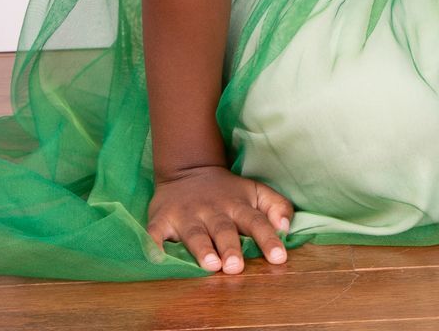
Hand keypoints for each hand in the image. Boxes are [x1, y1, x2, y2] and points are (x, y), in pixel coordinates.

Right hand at [147, 165, 295, 273]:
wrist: (188, 170)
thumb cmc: (228, 192)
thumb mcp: (256, 192)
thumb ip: (277, 206)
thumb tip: (286, 227)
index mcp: (237, 206)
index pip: (256, 222)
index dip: (268, 239)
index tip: (278, 257)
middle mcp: (212, 211)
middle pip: (223, 230)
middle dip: (230, 248)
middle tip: (235, 267)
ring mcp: (186, 215)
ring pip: (195, 234)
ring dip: (202, 250)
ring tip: (210, 265)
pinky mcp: (161, 220)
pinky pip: (155, 234)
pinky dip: (153, 245)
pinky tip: (156, 257)